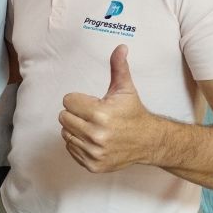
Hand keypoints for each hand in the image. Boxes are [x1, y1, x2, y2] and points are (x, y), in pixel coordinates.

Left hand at [59, 45, 154, 172]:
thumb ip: (118, 67)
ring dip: (76, 129)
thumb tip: (120, 47)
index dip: (78, 100)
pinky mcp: (93, 165)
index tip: (91, 103)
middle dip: (75, 113)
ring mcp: (94, 152)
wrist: (149, 142)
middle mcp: (96, 135)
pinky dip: (78, 143)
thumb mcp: (125, 88)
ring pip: (66, 133)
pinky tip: (93, 139)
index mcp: (100, 114)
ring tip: (93, 126)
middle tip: (91, 114)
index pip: (67, 101)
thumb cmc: (133, 112)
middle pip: (63, 118)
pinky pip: (71, 149)